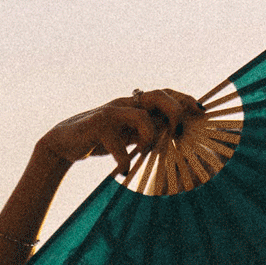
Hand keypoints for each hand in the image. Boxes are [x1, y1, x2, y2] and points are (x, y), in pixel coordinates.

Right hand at [38, 89, 205, 180]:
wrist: (65, 142)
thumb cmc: (102, 139)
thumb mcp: (128, 135)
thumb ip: (148, 132)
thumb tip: (174, 137)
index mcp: (135, 104)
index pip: (165, 93)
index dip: (185, 99)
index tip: (201, 112)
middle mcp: (125, 103)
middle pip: (157, 95)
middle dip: (175, 110)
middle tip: (178, 131)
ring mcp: (111, 112)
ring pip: (140, 115)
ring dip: (149, 137)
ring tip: (144, 151)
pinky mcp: (97, 125)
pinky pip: (118, 144)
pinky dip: (124, 160)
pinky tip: (124, 171)